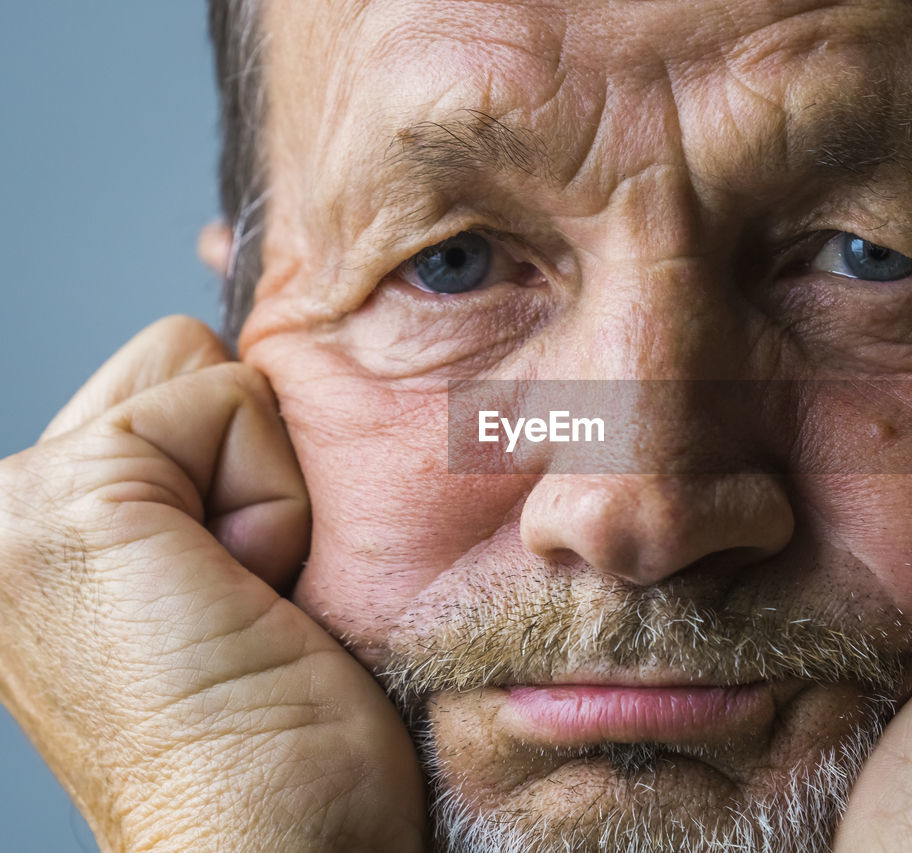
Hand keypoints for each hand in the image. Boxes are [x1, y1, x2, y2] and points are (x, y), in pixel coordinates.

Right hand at [0, 318, 424, 851]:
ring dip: (267, 490)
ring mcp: (19, 510)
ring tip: (248, 602)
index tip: (242, 589)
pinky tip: (254, 600)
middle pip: (187, 362)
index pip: (177, 377)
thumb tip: (259, 386)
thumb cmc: (280, 748)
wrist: (272, 851)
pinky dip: (276, 503)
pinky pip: (230, 403)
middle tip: (246, 594)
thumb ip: (202, 483)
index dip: (248, 468)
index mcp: (36, 526)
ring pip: (212, 375)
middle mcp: (6, 510)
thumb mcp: (230, 585)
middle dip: (249, 465)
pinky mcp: (70, 509)